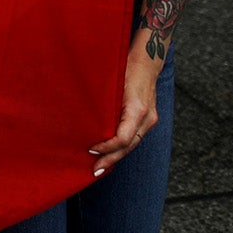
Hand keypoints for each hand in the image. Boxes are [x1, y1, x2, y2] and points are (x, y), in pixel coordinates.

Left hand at [87, 54, 160, 175]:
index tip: (91, 149)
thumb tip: (83, 120)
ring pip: (132, 144)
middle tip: (95, 171)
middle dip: (111, 159)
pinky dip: (122, 146)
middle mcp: (147, 118)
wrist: (146, 61)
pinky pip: (134, 137)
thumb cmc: (125, 68)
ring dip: (116, 156)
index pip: (123, 138)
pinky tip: (110, 153)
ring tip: (100, 166)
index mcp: (138, 110)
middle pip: (129, 146)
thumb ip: (102, 104)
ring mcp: (149, 120)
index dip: (106, 147)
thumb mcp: (112, 84)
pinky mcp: (147, 119)